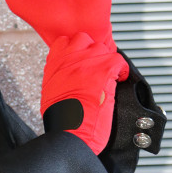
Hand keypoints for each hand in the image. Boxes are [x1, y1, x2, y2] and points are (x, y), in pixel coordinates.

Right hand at [41, 34, 129, 154]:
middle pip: (84, 40)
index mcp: (54, 65)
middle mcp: (69, 59)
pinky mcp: (103, 71)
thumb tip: (68, 75)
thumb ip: (59, 77)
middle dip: (91, 51)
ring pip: (102, 48)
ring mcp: (86, 63)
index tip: (81, 58)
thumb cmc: (60, 120)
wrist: (70, 132)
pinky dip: (122, 70)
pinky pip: (119, 61)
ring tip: (108, 74)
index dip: (76, 49)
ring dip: (106, 60)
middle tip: (96, 66)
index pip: (64, 42)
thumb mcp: (50, 93)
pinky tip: (118, 80)